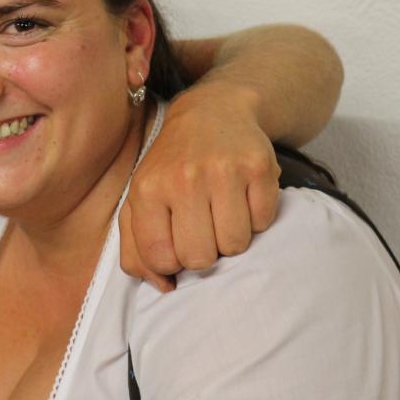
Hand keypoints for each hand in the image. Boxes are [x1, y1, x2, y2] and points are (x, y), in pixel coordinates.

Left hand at [119, 94, 279, 290]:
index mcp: (148, 188)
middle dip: (203, 251)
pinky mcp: (259, 168)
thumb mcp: (139, 199)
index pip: (161, 258)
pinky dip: (254, 218)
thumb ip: (136, 248)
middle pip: (200, 258)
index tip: (176, 241)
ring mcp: (224, 171)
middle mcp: (184, 178)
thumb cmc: (172, 165)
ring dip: (230, 236)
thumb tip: (163, 287)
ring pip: (235, 245)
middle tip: (201, 225)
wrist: (213, 113)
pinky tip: (241, 196)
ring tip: (221, 209)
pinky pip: (262, 223)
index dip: (172, 261)